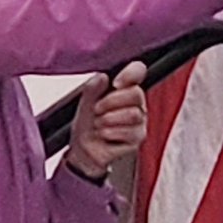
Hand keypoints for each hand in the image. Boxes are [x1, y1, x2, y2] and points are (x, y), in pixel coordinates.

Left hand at [66, 60, 145, 179]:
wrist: (84, 151)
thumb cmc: (87, 126)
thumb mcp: (84, 104)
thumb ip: (92, 89)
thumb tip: (102, 76)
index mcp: (124, 89)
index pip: (138, 71)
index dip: (130, 73)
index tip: (115, 83)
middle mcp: (135, 103)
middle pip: (136, 94)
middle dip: (111, 102)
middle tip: (97, 109)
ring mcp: (139, 120)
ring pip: (133, 114)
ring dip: (109, 119)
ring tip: (99, 124)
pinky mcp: (138, 137)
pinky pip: (129, 131)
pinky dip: (111, 133)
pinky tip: (104, 135)